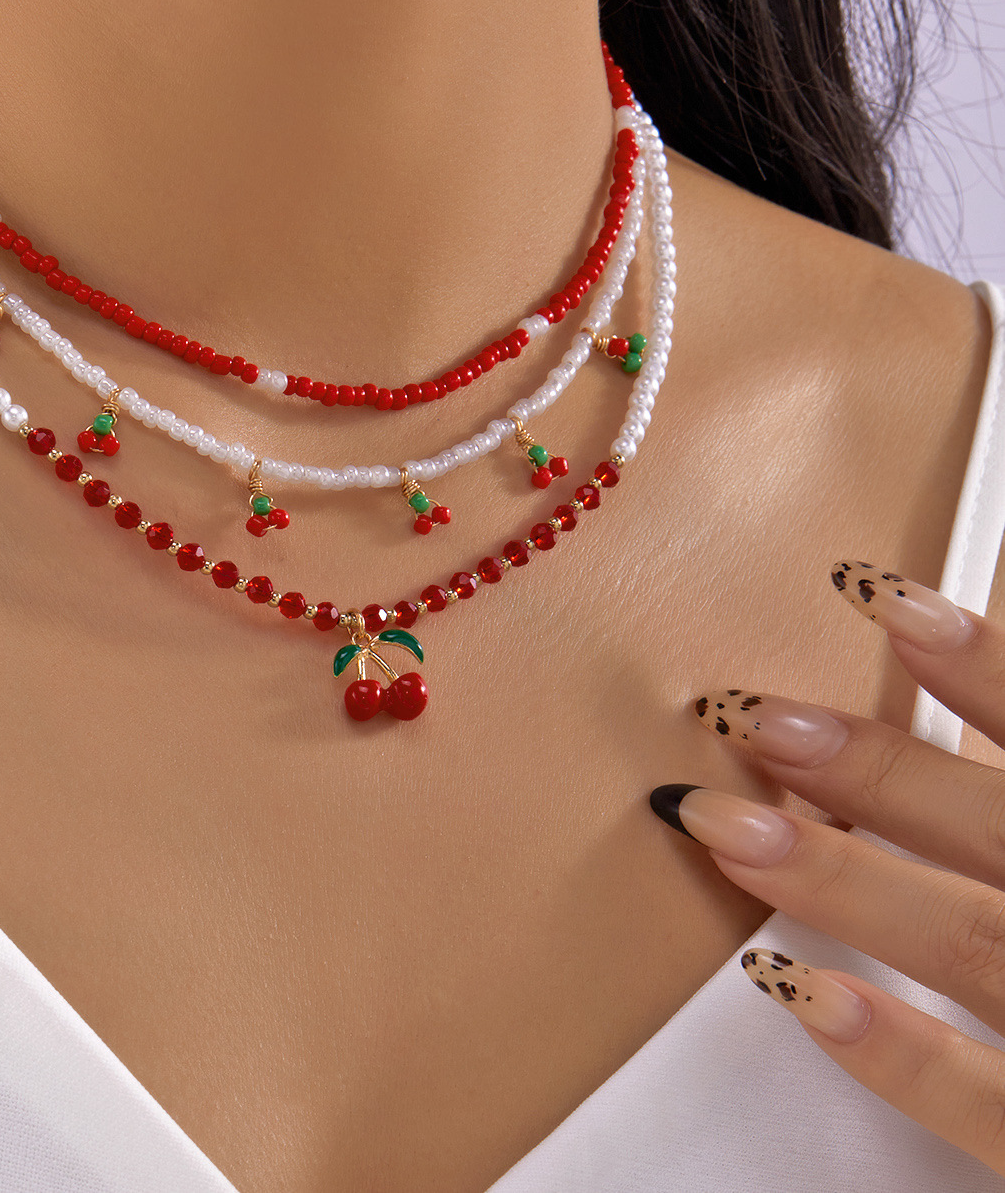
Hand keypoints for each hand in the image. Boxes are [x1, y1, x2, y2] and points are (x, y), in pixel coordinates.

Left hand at [650, 561, 1004, 1172]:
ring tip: (725, 825)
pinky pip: (991, 1107)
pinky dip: (897, 1051)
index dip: (983, 661)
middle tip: (751, 713)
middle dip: (875, 768)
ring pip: (977, 942)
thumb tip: (968, 709)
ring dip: (845, 878)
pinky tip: (796, 986)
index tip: (875, 595)